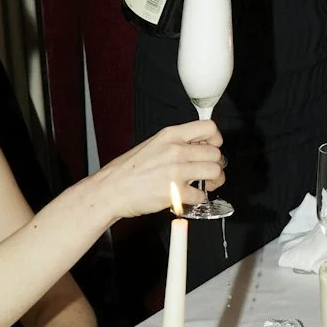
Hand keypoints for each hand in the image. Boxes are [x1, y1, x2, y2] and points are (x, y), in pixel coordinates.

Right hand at [91, 120, 224, 218]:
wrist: (110, 190)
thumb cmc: (128, 170)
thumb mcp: (153, 145)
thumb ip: (177, 143)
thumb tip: (200, 146)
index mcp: (170, 136)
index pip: (208, 128)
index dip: (216, 139)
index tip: (213, 147)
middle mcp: (175, 150)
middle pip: (215, 153)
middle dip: (216, 164)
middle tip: (209, 172)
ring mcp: (176, 171)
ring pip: (214, 172)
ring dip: (214, 181)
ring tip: (205, 184)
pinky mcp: (176, 192)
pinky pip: (201, 195)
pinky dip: (198, 198)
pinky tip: (189, 196)